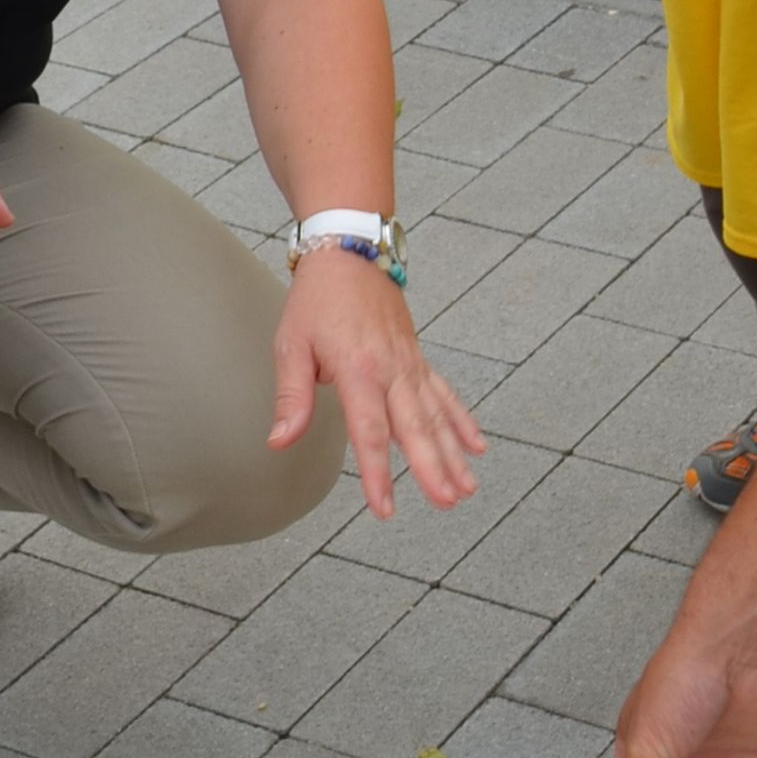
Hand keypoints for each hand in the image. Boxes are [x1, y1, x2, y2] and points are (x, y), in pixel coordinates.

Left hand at [268, 248, 485, 519]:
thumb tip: (280, 441)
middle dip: (431, 468)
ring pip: (435, 415)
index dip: (378, 473)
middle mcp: (390, 368)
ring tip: (467, 489)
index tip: (384, 508)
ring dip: (452, 453)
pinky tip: (476, 446)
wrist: (350, 249)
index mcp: (357, 368)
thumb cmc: (317, 299)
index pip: (369, 431)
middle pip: (414, 427)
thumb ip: (291, 397)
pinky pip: (443, 393)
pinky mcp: (415, 357)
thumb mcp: (292, 344)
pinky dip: (460, 420)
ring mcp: (408, 362)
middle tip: (446, 503)